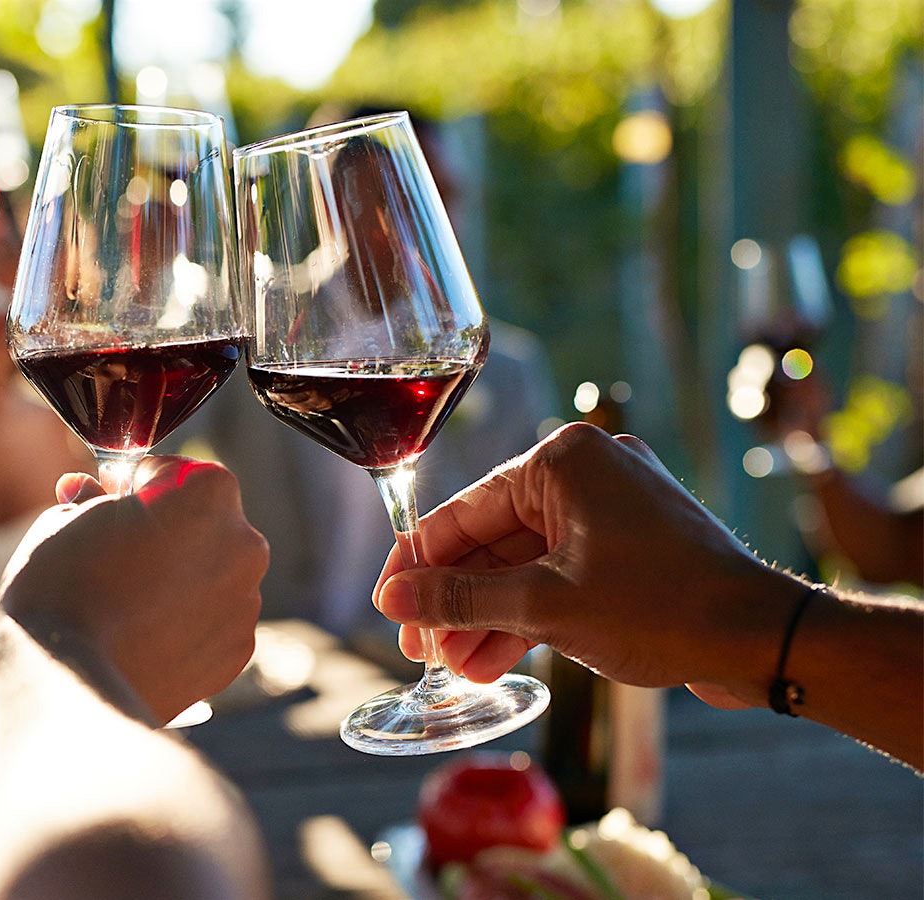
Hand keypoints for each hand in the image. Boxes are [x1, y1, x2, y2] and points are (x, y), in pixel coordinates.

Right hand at [0, 457, 268, 723]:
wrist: (71, 685)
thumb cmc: (62, 589)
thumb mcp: (62, 521)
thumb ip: (90, 501)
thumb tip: (88, 495)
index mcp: (209, 492)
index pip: (173, 472)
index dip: (135, 484)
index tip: (109, 502)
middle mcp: (244, 542)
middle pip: (201, 523)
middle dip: (164, 532)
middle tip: (114, 554)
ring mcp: (246, 601)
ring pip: (211, 574)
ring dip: (178, 578)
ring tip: (125, 604)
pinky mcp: (238, 653)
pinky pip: (213, 622)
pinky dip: (186, 623)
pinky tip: (142, 635)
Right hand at [373, 422, 802, 708]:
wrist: (765, 641)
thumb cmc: (663, 606)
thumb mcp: (546, 606)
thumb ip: (460, 598)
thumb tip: (393, 601)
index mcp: (562, 461)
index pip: (461, 512)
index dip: (417, 566)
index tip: (387, 608)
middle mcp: (584, 473)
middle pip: (490, 541)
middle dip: (456, 602)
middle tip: (423, 653)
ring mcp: (609, 511)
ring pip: (522, 565)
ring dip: (488, 618)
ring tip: (458, 671)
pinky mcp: (627, 549)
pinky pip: (557, 576)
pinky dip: (528, 616)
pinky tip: (493, 661)